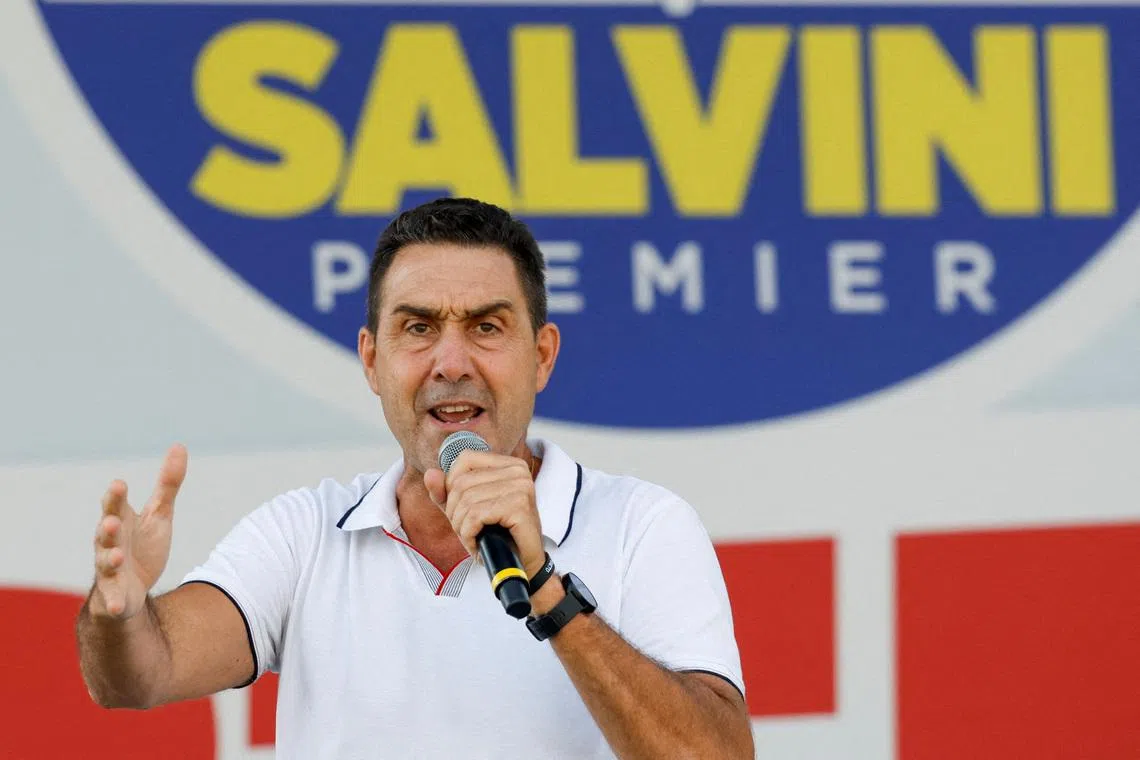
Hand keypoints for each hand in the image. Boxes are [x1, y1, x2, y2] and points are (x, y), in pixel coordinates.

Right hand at [89, 444, 187, 619]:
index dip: (115, 497)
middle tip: (112, 519)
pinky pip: (112, 599)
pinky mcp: (114, 595)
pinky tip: (119, 606)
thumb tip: (179, 446)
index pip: (114, 506)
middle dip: (107, 526)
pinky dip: (114, 602)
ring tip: (118, 556)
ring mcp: (110, 570)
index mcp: (121, 522)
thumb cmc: (142, 545)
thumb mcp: (159, 514)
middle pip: (106, 533)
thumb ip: (167, 484)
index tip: (120, 485)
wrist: (132, 588)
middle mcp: (110, 544)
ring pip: (106, 563)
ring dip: (111, 559)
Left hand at [423, 450, 544, 578]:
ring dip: (461, 527)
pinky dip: (469, 535)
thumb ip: (446, 493)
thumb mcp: (467, 511)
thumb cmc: (497, 536)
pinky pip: (476, 516)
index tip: (459, 510)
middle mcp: (517, 471)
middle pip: (462, 482)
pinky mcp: (520, 507)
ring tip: (472, 539)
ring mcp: (521, 487)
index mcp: (508, 464)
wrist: (523, 564)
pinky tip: (478, 545)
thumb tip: (429, 474)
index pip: (465, 458)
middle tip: (466, 531)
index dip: (451, 485)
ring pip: (467, 501)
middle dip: (454, 512)